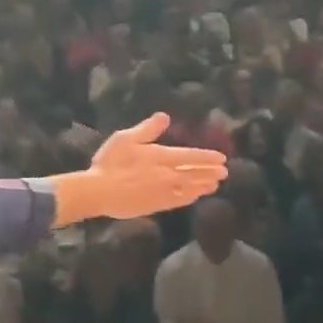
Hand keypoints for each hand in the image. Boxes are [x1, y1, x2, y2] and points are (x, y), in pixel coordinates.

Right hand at [50, 117, 227, 225]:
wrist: (98, 192)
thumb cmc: (109, 163)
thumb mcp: (125, 138)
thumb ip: (147, 129)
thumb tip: (165, 117)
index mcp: (160, 156)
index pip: (190, 156)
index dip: (207, 157)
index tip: (221, 158)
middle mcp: (166, 175)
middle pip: (193, 173)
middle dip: (210, 172)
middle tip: (224, 172)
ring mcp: (162, 192)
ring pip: (189, 189)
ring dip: (203, 186)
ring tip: (215, 185)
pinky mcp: (156, 206)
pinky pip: (178, 202)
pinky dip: (189, 198)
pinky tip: (195, 197)